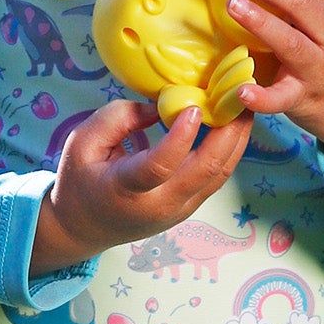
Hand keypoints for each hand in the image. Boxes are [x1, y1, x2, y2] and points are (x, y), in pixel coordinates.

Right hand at [29, 97, 251, 275]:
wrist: (84, 227)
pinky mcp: (189, 207)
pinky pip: (217, 178)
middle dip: (228, 132)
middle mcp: (158, 205)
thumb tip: (163, 105)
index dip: (180, 137)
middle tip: (237, 96)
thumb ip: (118, 118)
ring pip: (219, 175)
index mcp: (125, 189)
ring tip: (244, 106)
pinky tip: (233, 125)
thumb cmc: (80, 179)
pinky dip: (229, 150)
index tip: (194, 106)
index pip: (159, 167)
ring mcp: (178, 210)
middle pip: (205, 171)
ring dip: (236, 140)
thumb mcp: (82, 141)